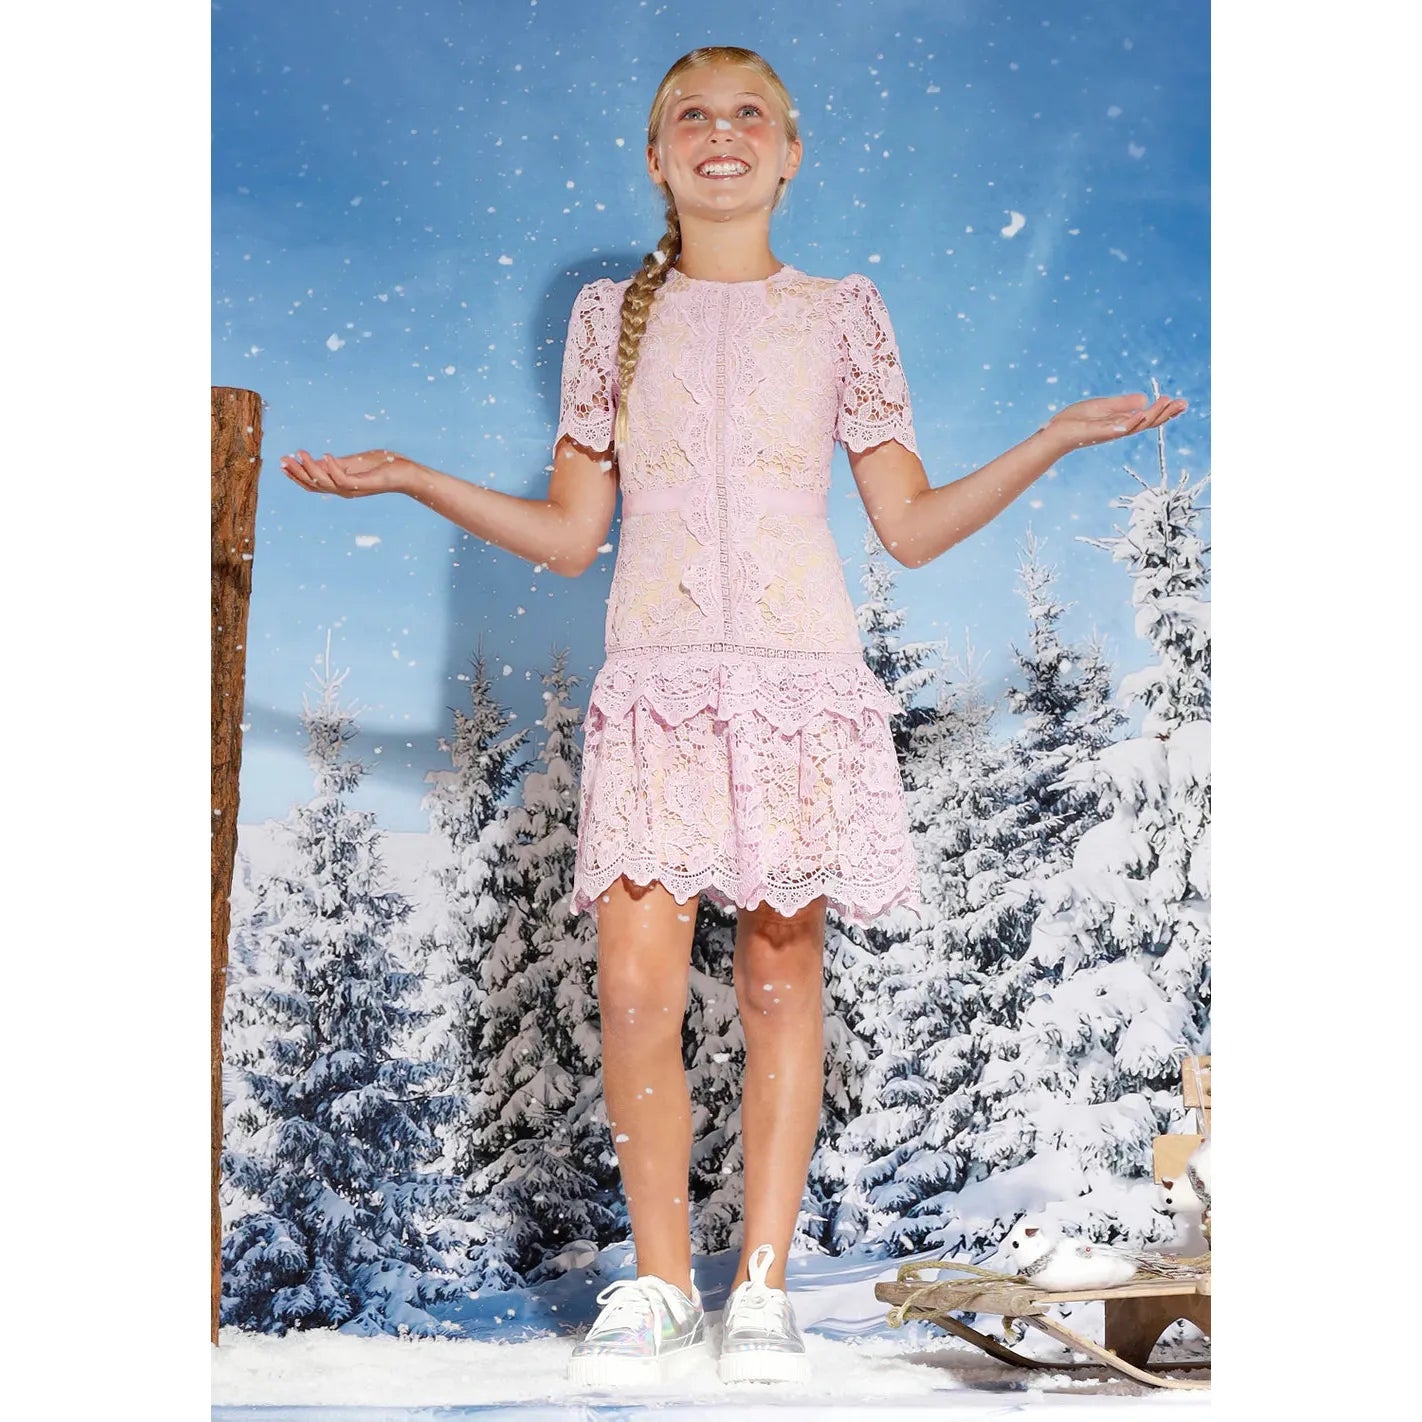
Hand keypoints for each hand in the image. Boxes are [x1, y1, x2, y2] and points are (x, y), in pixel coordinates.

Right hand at [278, 447, 416, 497]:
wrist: (407, 473)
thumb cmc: (383, 466)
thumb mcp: (354, 462)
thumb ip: (337, 464)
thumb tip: (317, 460)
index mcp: (340, 485)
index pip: (313, 484)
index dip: (297, 475)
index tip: (282, 463)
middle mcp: (345, 490)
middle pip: (315, 485)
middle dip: (297, 473)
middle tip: (283, 459)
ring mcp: (354, 489)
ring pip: (326, 483)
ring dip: (311, 468)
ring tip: (300, 453)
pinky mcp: (365, 484)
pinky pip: (344, 479)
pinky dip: (333, 468)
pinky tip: (326, 455)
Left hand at [1040, 393, 1187, 454]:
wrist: (1055, 432)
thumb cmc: (1076, 420)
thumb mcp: (1103, 407)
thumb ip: (1123, 404)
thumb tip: (1144, 399)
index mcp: (1122, 422)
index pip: (1148, 417)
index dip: (1165, 411)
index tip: (1181, 403)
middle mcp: (1119, 429)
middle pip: (1147, 423)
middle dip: (1165, 414)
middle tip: (1182, 403)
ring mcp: (1109, 432)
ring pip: (1135, 426)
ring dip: (1151, 415)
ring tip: (1165, 403)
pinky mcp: (1096, 432)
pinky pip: (1115, 429)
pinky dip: (1127, 423)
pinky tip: (1139, 415)